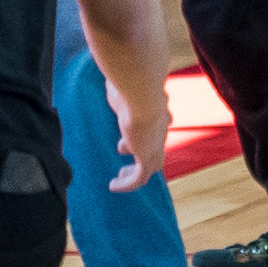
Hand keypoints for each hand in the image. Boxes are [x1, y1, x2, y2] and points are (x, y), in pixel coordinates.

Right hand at [103, 71, 168, 190]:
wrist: (141, 91)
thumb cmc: (129, 83)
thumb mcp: (121, 85)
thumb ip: (117, 86)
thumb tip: (108, 80)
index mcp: (156, 111)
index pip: (155, 127)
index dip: (142, 136)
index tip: (127, 141)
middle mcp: (159, 130)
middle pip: (157, 149)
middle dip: (144, 156)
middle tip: (127, 159)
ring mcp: (155, 145)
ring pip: (151, 167)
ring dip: (135, 173)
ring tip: (120, 176)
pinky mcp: (146, 157)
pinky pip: (138, 178)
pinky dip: (127, 184)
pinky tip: (113, 186)